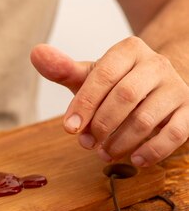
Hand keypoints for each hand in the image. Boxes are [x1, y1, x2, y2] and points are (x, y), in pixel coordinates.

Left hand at [30, 37, 188, 166]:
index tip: (69, 128)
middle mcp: (157, 65)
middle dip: (101, 124)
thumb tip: (36, 53)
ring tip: (103, 153)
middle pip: (125, 96)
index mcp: (129, 50)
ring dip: (120, 142)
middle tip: (86, 143)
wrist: (157, 86)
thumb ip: (63, 69)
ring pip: (147, 118)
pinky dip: (153, 151)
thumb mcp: (89, 76)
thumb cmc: (116, 83)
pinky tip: (134, 160)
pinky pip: (175, 134)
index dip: (84, 104)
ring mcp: (176, 88)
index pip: (103, 76)